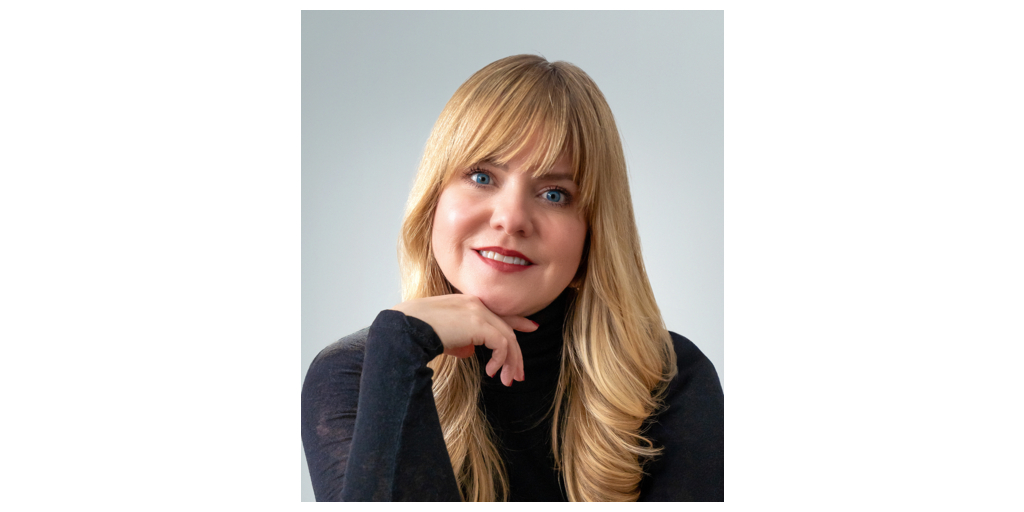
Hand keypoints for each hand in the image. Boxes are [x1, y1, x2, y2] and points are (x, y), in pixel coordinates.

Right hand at [391, 294, 537, 385]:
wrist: (406, 328)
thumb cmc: (417, 333)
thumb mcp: (443, 336)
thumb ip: (460, 341)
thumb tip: (471, 351)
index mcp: (467, 303)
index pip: (498, 312)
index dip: (517, 320)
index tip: (531, 327)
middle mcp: (475, 303)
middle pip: (506, 328)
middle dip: (515, 354)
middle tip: (518, 374)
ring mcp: (478, 311)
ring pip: (507, 337)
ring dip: (510, 361)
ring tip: (507, 380)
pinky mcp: (479, 323)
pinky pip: (501, 344)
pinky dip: (500, 360)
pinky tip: (492, 372)